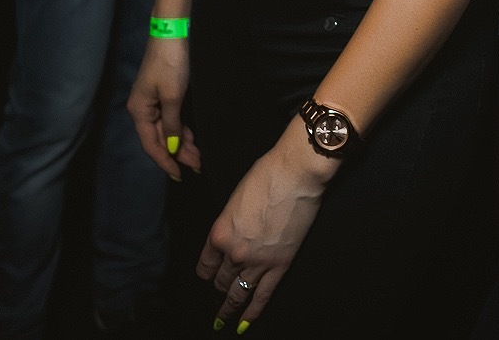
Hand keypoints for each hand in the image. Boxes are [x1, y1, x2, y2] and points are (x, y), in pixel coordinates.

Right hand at [128, 34, 200, 179]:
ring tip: (199, 157)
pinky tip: (193, 139)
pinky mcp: (165, 93)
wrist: (173, 31)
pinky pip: (172, 118)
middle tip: (199, 167)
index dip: (165, 162)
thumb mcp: (173, 96)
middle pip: (161, 139)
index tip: (179, 176)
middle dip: (178, 154)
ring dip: (183, 143)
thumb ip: (172, 124)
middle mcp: (144, 109)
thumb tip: (173, 147)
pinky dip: (183, 129)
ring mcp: (154, 101)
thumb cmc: (171, 64)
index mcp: (140, 111)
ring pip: (168, 129)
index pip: (152, 145)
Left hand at [199, 121, 337, 330]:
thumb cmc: (265, 175)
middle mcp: (234, 252)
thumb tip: (233, 233)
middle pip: (220, 280)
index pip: (205, 265)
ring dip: (228, 309)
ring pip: (238, 293)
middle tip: (218, 295)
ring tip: (222, 321)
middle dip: (218, 288)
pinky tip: (244, 324)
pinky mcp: (279, 265)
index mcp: (219, 233)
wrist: (294, 174)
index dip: (205, 273)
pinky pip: (262, 296)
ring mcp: (257, 262)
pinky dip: (252, 314)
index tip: (207, 276)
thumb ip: (229, 223)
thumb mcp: (234, 199)